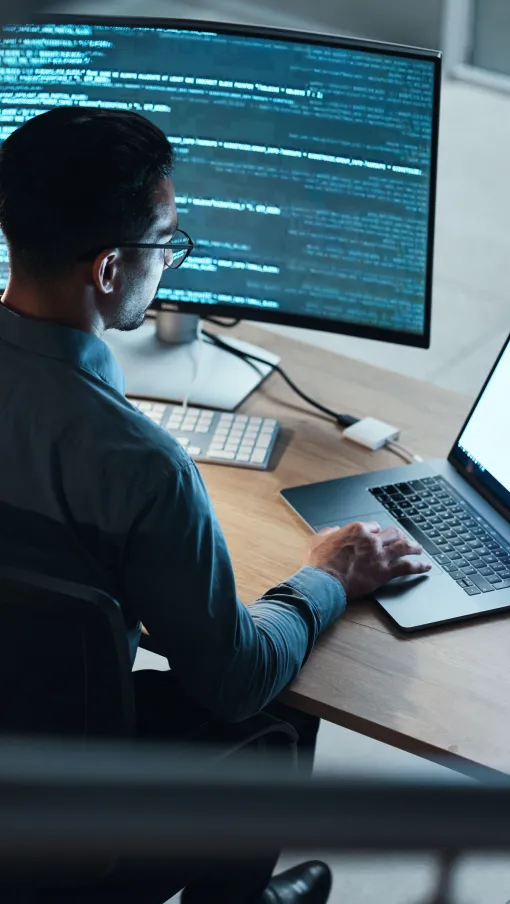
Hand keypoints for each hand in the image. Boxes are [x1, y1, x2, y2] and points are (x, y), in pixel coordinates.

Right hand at [304, 521, 431, 599]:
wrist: (323, 583)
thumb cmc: (318, 563)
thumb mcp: (317, 540)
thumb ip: (328, 533)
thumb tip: (333, 530)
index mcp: (357, 530)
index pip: (374, 526)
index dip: (377, 531)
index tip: (378, 536)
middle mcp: (372, 540)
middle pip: (392, 533)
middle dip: (399, 536)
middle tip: (403, 539)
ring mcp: (379, 556)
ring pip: (403, 546)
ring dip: (413, 547)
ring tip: (419, 549)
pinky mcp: (384, 573)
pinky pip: (407, 567)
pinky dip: (419, 567)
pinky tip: (425, 567)